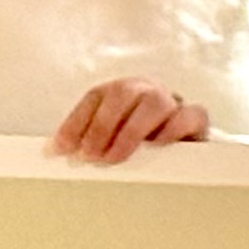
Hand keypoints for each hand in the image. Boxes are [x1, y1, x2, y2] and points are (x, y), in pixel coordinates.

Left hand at [52, 79, 208, 164]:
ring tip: (115, 158)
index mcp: (121, 92)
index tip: (59, 149)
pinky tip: (157, 145)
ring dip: (130, 131)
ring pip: (154, 102)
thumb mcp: (110, 142)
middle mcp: (146, 90)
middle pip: (121, 93)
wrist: (186, 151)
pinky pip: (191, 114)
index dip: (75, 121)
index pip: (95, 98)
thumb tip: (52, 153)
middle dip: (100, 126)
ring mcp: (173, 101)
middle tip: (88, 156)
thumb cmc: (140, 147)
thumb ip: (87, 143)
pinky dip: (173, 129)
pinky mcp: (196, 119)